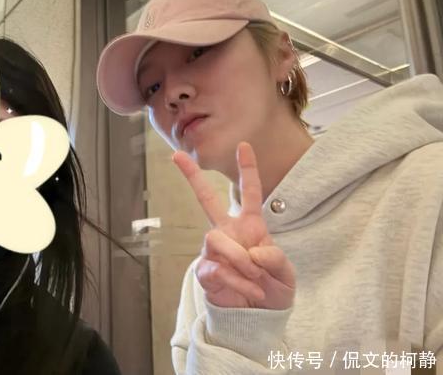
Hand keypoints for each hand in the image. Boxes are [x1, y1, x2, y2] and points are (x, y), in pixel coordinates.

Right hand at [172, 142, 294, 309]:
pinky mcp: (205, 270)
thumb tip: (252, 251)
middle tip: (176, 155)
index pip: (250, 194)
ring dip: (239, 258)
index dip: (248, 170)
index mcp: (251, 227)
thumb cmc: (273, 290)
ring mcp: (214, 251)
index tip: (244, 145)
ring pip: (215, 237)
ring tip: (254, 276)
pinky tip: (247, 290)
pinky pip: (216, 267)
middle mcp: (228, 233)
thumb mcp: (286, 274)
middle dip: (191, 176)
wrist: (258, 318)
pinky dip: (237, 281)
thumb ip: (275, 258)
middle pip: (206, 199)